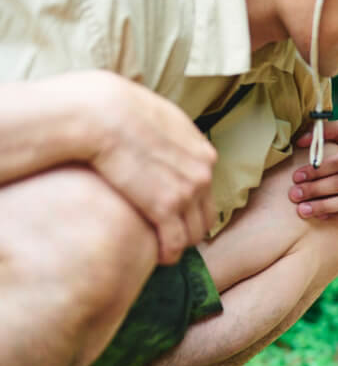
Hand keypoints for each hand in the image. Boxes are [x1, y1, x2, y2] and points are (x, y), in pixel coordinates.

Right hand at [84, 71, 217, 264]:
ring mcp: (187, 192)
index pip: (208, 190)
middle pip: (206, 215)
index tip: (177, 214)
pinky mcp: (165, 208)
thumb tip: (164, 138)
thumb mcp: (159, 115)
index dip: (193, 205)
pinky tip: (158, 257)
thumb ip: (171, 135)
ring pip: (194, 233)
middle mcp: (203, 173)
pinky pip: (175, 243)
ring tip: (163, 248)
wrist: (101, 113)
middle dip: (190, 229)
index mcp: (203, 153)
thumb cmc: (118, 107)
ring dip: (180, 244)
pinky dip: (169, 253)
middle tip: (171, 237)